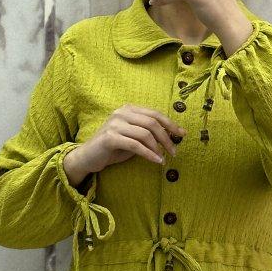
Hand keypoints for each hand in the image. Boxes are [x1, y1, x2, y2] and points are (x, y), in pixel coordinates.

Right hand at [63, 106, 184, 185]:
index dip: (170, 124)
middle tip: (174, 151)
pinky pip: (135, 145)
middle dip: (167, 137)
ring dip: (158, 148)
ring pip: (145, 134)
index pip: (154, 114)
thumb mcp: (133, 138)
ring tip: (165, 158)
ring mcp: (115, 124)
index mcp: (128, 109)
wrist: (88, 157)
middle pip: (152, 122)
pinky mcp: (110, 138)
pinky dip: (149, 154)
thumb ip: (148, 133)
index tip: (182, 134)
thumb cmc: (113, 148)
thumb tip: (171, 136)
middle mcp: (121, 113)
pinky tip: (156, 161)